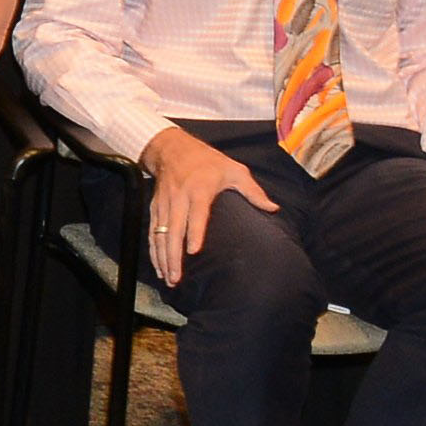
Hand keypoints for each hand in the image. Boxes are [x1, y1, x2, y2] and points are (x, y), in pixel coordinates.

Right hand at [142, 129, 282, 286]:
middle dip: (173, 255)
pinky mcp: (155, 207)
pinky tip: (158, 265)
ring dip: (162, 257)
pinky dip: (153, 249)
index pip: (196, 214)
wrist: (172, 148)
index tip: (193, 251)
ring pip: (160, 234)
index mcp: (199, 190)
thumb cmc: (208, 161)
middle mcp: (179, 198)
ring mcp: (165, 204)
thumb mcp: (234, 170)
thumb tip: (273, 209)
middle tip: (176, 277)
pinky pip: (152, 231)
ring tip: (167, 278)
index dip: (194, 233)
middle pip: (173, 230)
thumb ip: (253, 191)